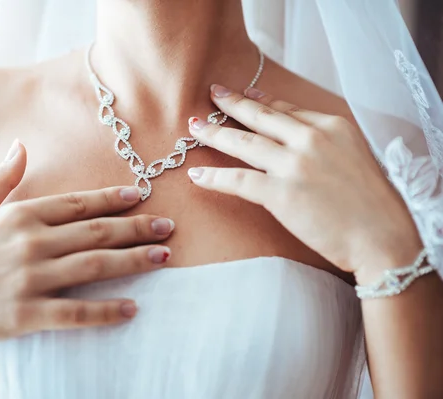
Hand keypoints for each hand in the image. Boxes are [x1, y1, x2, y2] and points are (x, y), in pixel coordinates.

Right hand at [0, 140, 173, 349]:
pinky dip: (106, 311)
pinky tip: (131, 309)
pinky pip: (75, 312)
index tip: (141, 196)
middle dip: (137, 227)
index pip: (77, 203)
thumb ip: (1, 177)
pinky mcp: (26, 314)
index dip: (113, 199)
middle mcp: (30, 242)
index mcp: (20, 215)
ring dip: (133, 261)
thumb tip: (20, 144)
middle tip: (169, 227)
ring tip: (163, 257)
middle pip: (96, 232)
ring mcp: (29, 279)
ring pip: (94, 266)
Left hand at [186, 85, 421, 279]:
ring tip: (194, 127)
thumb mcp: (353, 157)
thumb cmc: (371, 204)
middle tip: (211, 94)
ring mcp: (294, 165)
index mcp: (332, 126)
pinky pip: (237, 179)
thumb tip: (296, 138)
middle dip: (231, 104)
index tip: (244, 95)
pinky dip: (214, 176)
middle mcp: (311, 139)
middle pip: (260, 118)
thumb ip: (324, 143)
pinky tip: (196, 174)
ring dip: (215, 133)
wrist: (383, 237)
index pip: (287, 109)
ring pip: (243, 143)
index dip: (260, 101)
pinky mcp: (281, 193)